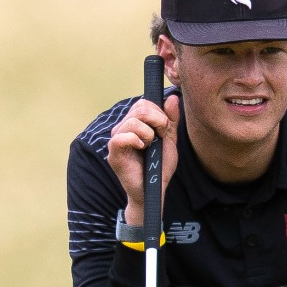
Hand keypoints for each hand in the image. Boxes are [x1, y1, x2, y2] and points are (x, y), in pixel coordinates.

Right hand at [106, 93, 180, 222]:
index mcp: (135, 124)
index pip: (144, 103)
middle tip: (160, 136)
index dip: (158, 112)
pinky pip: (121, 137)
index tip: (164, 128)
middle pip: (139, 108)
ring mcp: (117, 140)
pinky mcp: (114, 153)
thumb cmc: (160, 166)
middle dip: (157, 120)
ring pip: (132, 121)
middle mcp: (123, 128)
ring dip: (148, 134)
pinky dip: (136, 140)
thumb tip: (173, 98)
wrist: (155, 189)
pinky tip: (141, 148)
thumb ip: (170, 120)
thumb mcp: (169, 140)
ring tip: (149, 146)